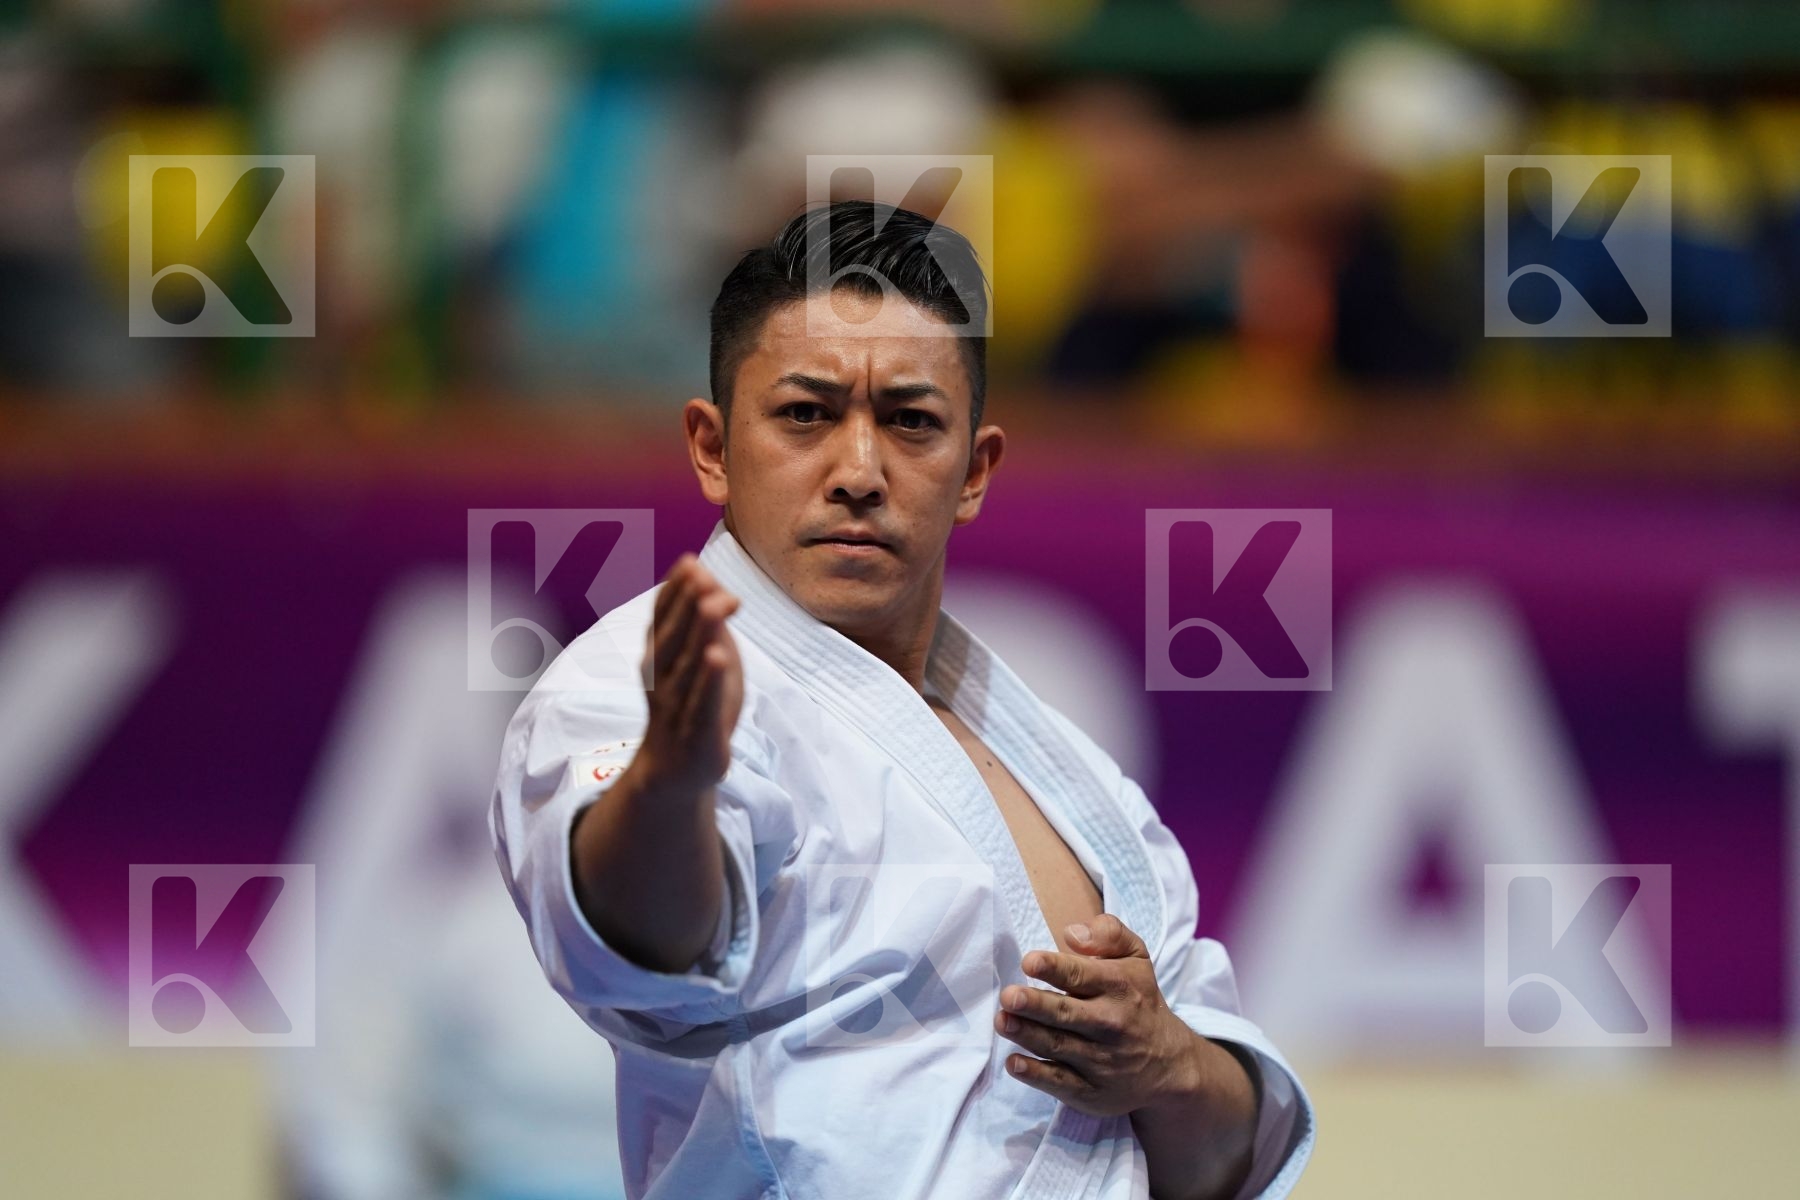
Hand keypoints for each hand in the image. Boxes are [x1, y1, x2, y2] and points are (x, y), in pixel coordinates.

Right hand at [636, 553, 741, 795]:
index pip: (661, 618)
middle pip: (671, 637)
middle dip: (685, 604)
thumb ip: (708, 623)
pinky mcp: (696, 733)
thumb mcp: (703, 659)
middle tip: (700, 574)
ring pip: (686, 667)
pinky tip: (717, 656)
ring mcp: (675, 707)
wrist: (676, 769)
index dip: (674, 591)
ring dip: (698, 634)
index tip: (690, 562)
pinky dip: (708, 680)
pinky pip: (701, 703)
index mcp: (658, 657)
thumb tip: (715, 582)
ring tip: (711, 604)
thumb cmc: (693, 703)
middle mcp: (660, 679)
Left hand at [994, 913, 1210, 1118]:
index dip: (1055, 968)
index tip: (1029, 962)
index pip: (1081, 975)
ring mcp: (1100, 1060)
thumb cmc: (1139, 1002)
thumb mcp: (1137, 959)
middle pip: (1066, 1013)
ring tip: (1002, 1021)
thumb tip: (1071, 934)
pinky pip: (1060, 1082)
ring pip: (1058, 1045)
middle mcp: (1110, 1023)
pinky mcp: (1090, 1091)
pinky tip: (1013, 1063)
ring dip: (1027, 1034)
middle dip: (1035, 1005)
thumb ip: (1110, 935)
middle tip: (1008, 996)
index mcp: (1118, 987)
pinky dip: (1036, 1075)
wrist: (1171, 1066)